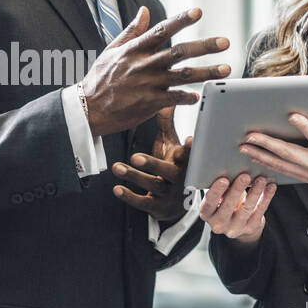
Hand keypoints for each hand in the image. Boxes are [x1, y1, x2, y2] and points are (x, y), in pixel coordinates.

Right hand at [79, 7, 229, 136]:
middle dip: (204, 46)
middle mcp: (144, 64)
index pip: (162, 30)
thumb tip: (145, 10)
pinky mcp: (148, 103)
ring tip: (226, 69)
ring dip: (206, 72)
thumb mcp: (112, 50)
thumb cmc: (100, 78)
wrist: (88, 109)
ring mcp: (147, 84)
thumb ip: (131, 30)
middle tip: (224, 41)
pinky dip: (187, 97)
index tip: (198, 11)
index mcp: (135, 49)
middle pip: (179, 52)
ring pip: (182, 75)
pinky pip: (173, 99)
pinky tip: (200, 96)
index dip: (181, 20)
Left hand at [112, 108, 191, 222]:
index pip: (190, 156)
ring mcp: (169, 195)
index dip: (190, 150)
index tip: (189, 141)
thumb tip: (165, 100)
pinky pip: (143, 203)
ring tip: (117, 167)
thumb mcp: (171, 146)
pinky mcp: (157, 208)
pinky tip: (116, 189)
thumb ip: (167, 124)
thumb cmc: (173, 166)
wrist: (177, 203)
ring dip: (134, 177)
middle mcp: (180, 180)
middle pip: (169, 172)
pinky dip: (129, 196)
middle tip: (135, 157)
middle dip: (153, 164)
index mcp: (186, 163)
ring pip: (153, 186)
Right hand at [200, 173, 277, 244]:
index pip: (209, 203)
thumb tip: (231, 170)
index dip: (216, 192)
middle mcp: (218, 224)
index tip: (224, 180)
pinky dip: (266, 198)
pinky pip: (259, 211)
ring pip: (246, 209)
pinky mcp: (251, 228)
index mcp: (206, 214)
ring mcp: (235, 228)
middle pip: (228, 206)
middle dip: (237, 190)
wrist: (238, 223)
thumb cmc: (226, 202)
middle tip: (245, 176)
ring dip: (255, 192)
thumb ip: (222, 187)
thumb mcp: (220, 196)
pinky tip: (270, 186)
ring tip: (261, 179)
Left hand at [239, 110, 307, 215]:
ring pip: (279, 164)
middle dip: (267, 143)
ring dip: (260, 155)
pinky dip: (266, 164)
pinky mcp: (303, 177)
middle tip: (250, 135)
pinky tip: (254, 157)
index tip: (292, 115)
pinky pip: (281, 171)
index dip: (304, 126)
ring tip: (244, 146)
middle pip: (288, 153)